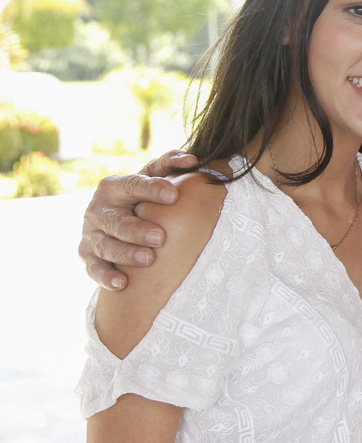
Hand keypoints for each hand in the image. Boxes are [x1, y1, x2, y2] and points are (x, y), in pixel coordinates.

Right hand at [78, 151, 195, 289]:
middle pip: (116, 220)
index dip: (152, 189)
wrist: (116, 217)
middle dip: (137, 229)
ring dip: (125, 253)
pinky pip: (93, 268)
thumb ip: (169, 164)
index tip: (174, 195)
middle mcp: (98, 209)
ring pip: (105, 245)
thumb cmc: (142, 196)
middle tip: (160, 238)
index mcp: (114, 187)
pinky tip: (122, 283)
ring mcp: (91, 233)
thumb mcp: (152, 177)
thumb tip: (193, 160)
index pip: (132, 185)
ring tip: (149, 259)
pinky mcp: (88, 254)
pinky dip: (106, 276)